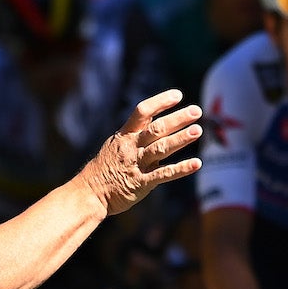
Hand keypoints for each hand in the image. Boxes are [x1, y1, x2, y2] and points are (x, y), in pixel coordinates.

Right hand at [81, 90, 201, 216]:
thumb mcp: (116, 144)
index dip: (160, 102)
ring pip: (161, 148)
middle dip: (178, 119)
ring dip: (180, 139)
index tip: (178, 95)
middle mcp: (131, 147)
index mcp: (125, 135)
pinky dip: (181, 169)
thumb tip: (157, 119)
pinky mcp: (141, 183)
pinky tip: (197, 163)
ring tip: (198, 130)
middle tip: (197, 111)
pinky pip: (164, 174)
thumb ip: (136, 133)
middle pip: (157, 128)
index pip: (143, 111)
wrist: (89, 193)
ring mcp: (136, 165)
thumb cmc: (105, 167)